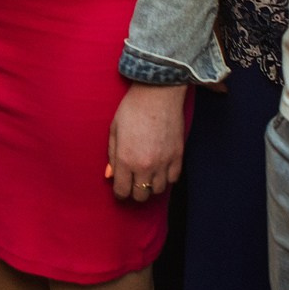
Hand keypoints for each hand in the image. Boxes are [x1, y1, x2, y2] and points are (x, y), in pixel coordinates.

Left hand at [106, 81, 187, 200]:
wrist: (158, 93)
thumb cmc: (132, 109)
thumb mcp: (114, 130)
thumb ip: (112, 156)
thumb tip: (110, 175)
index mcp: (126, 159)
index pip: (123, 191)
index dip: (119, 193)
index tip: (120, 189)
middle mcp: (145, 166)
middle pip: (141, 196)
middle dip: (134, 192)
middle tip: (132, 183)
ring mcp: (164, 162)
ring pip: (158, 190)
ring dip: (150, 186)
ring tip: (146, 175)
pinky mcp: (178, 156)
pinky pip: (173, 179)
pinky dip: (166, 178)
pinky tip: (160, 169)